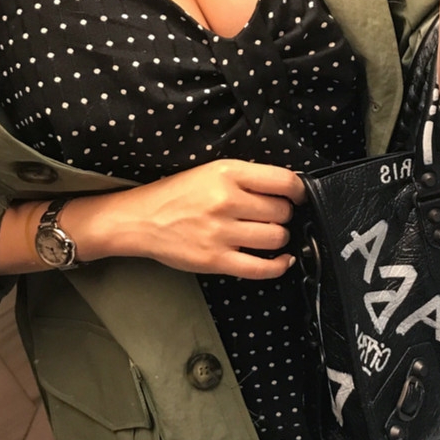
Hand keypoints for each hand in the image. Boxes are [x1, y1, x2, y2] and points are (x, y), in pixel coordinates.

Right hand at [90, 159, 304, 279]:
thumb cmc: (177, 194)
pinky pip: (262, 267)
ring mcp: (221, 232)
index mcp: (228, 173)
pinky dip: (279, 265)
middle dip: (283, 215)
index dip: (298, 191)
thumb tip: (287, 189)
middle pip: (282, 211)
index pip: (284, 181)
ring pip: (276, 237)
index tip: (298, 197)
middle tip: (271, 217)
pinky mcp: (216, 260)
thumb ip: (247, 178)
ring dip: (279, 238)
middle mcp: (226, 201)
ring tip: (267, 234)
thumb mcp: (212, 171)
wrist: (141, 219)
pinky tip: (281, 260)